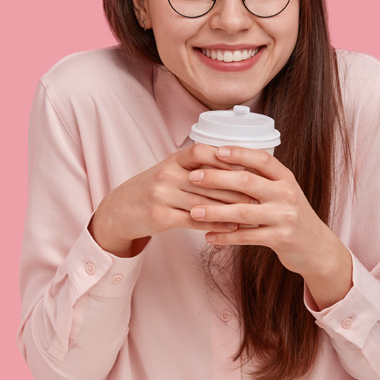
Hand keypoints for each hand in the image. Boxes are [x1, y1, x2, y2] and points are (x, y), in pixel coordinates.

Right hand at [89, 143, 252, 256]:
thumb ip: (197, 167)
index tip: (249, 167)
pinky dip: (215, 223)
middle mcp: (166, 174)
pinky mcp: (160, 217)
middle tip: (261, 193)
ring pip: (203, 201)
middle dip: (237, 187)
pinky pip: (194, 220)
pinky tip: (232, 226)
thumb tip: (235, 165)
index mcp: (171, 160)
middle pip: (207, 180)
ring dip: (230, 208)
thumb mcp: (170, 171)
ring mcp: (161, 195)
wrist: (119, 211)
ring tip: (253, 211)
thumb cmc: (152, 190)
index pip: (201, 152)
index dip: (225, 158)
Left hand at [187, 146, 353, 306]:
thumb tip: (227, 161)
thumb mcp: (284, 192)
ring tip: (193, 211)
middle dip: (216, 178)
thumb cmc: (291, 216)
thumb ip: (262, 179)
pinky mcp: (281, 239)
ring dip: (215, 211)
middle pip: (247, 182)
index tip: (216, 151)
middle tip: (193, 177)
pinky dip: (225, 237)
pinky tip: (208, 236)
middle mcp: (287, 194)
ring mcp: (285, 217)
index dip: (238, 154)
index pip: (261, 159)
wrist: (316, 248)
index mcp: (286, 178)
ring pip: (242, 211)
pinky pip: (246, 236)